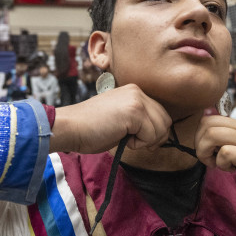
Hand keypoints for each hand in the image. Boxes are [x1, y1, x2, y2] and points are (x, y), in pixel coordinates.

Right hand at [50, 83, 171, 154]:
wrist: (70, 127)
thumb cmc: (90, 128)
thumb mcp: (119, 118)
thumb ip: (138, 120)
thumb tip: (159, 134)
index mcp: (133, 91)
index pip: (160, 113)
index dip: (154, 131)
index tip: (140, 140)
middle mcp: (137, 91)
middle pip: (165, 120)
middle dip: (154, 137)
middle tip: (135, 143)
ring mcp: (137, 100)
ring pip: (161, 128)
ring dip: (145, 141)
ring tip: (124, 138)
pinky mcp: (135, 111)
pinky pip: (150, 135)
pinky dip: (138, 144)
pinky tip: (121, 138)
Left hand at [194, 116, 235, 213]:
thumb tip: (217, 149)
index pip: (211, 119)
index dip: (203, 136)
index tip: (211, 153)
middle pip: (207, 123)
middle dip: (200, 144)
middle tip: (210, 160)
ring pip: (213, 134)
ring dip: (207, 152)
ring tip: (218, 165)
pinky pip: (227, 152)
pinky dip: (221, 163)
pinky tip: (232, 171)